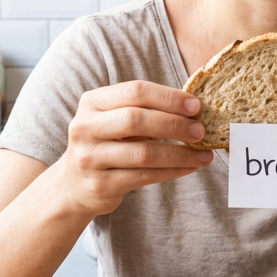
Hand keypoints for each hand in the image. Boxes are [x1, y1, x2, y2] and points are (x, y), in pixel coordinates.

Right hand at [52, 80, 212, 217]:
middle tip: (200, 131)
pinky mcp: (100, 185)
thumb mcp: (115, 119)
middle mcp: (85, 127)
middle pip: (135, 120)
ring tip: (203, 154)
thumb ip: (145, 110)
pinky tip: (189, 167)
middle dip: (174, 125)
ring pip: (143, 153)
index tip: (195, 106)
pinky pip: (144, 177)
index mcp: (92, 102)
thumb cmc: (107, 144)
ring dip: (180, 154)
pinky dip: (172, 171)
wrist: (74, 184)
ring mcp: (89, 158)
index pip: (135, 91)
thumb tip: (193, 109)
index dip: (168, 97)